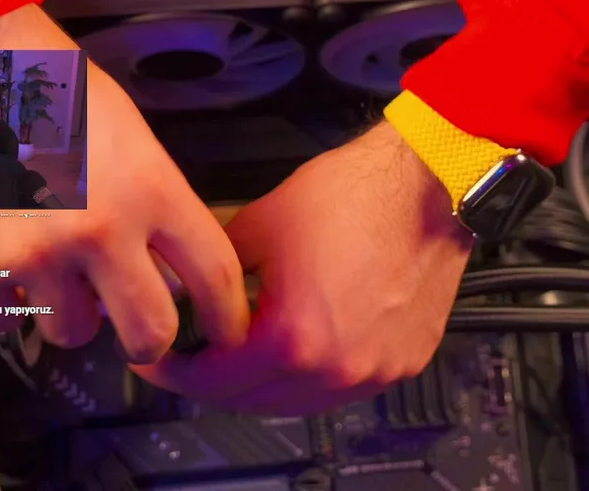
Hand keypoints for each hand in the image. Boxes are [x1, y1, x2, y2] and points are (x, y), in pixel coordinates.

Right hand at [0, 62, 250, 362]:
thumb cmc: (48, 89)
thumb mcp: (129, 136)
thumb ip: (153, 205)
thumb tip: (171, 266)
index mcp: (149, 188)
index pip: (212, 273)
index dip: (227, 316)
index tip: (225, 332)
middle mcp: (98, 229)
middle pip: (149, 331)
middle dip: (148, 341)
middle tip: (139, 334)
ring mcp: (34, 253)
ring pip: (72, 332)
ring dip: (67, 313)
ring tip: (53, 268)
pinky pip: (3, 320)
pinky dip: (5, 302)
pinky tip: (3, 260)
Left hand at [131, 122, 472, 415]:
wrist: (428, 186)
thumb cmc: (359, 196)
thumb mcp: (258, 225)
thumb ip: (213, 273)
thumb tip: (186, 291)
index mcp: (296, 337)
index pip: (213, 381)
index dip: (175, 371)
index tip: (160, 360)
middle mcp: (339, 367)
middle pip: (253, 401)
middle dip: (215, 383)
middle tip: (195, 359)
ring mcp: (376, 370)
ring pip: (300, 403)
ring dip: (264, 385)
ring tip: (245, 353)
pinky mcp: (404, 362)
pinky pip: (344, 387)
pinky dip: (314, 375)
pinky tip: (301, 347)